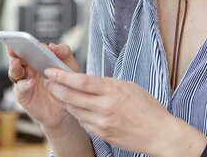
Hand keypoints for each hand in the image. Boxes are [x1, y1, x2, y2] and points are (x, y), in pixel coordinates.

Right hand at [8, 44, 79, 128]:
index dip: (25, 43)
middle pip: (18, 58)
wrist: (68, 106)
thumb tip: (52, 46)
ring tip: (17, 63)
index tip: (24, 39)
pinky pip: (21, 89)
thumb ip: (63, 52)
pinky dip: (24, 85)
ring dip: (14, 67)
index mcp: (38, 59)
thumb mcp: (70, 65)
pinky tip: (31, 83)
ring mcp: (25, 81)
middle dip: (15, 52)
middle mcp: (29, 68)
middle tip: (13, 48)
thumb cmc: (67, 82)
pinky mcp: (24, 95)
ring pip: (15, 72)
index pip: (29, 48)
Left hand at [43, 69, 187, 155]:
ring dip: (64, 101)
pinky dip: (76, 113)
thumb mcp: (129, 87)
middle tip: (47, 81)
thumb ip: (107, 84)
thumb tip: (88, 81)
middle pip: (72, 96)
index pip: (81, 81)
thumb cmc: (148, 107)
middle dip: (55, 88)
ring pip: (74, 110)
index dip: (62, 76)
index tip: (51, 71)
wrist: (159, 133)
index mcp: (113, 90)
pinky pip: (82, 122)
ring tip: (59, 93)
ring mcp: (102, 123)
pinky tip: (75, 107)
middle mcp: (105, 107)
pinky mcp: (102, 134)